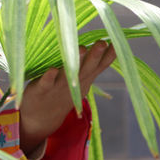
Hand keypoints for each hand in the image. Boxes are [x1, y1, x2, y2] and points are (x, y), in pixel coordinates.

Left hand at [18, 40, 115, 155]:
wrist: (43, 116)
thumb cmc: (64, 90)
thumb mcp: (82, 79)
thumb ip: (92, 63)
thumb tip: (107, 42)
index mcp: (84, 78)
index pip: (99, 66)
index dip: (108, 55)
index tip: (117, 43)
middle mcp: (74, 82)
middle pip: (86, 68)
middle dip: (95, 55)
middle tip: (102, 43)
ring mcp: (58, 86)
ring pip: (69, 73)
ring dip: (76, 62)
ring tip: (83, 48)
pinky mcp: (42, 89)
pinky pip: (46, 82)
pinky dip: (49, 77)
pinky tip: (52, 69)